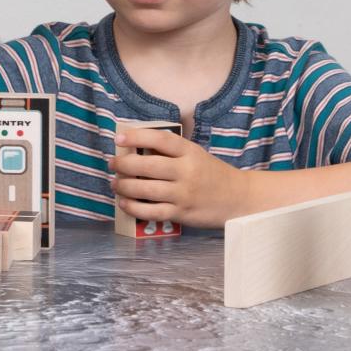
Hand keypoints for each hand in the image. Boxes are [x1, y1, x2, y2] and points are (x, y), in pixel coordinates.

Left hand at [110, 125, 250, 229]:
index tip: (119, 137)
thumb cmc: (212, 174)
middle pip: (147, 166)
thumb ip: (172, 153)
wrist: (238, 199)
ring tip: (115, 183)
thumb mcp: (196, 155)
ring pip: (146, 190)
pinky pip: (152, 212)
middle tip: (112, 163)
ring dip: (124, 186)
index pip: (160, 140)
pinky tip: (124, 203)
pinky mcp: (181, 213)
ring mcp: (183, 194)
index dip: (137, 136)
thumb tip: (137, 150)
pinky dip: (134, 208)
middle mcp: (186, 171)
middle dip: (124, 165)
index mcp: (190, 152)